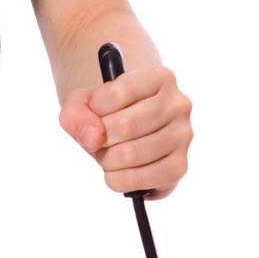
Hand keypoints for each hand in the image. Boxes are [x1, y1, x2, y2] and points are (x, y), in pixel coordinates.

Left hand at [59, 66, 193, 199]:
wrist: (125, 128)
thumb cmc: (107, 110)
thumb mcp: (83, 101)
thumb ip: (75, 112)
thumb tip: (93, 137)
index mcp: (161, 77)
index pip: (119, 92)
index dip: (96, 107)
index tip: (94, 110)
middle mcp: (178, 104)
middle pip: (125, 126)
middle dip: (100, 138)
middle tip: (98, 138)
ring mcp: (183, 136)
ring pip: (131, 154)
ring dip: (107, 159)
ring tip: (108, 153)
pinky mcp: (179, 166)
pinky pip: (140, 179)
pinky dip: (118, 179)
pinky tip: (117, 170)